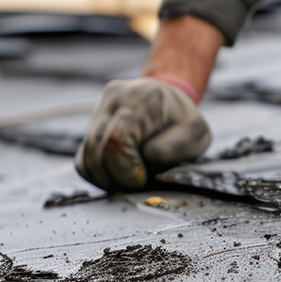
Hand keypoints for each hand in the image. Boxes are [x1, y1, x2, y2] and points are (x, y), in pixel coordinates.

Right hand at [75, 78, 210, 189]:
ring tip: (127, 182)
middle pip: (96, 148)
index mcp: (141, 99)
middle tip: (135, 184)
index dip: (125, 167)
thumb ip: (178, 145)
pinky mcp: (91, 127)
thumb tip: (147, 156)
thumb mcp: (197, 131)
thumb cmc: (182, 119)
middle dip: (114, 175)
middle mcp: (114, 101)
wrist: (167, 97)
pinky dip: (97, 175)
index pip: (117, 138)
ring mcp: (99, 112)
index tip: (140, 180)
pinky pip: (83, 159)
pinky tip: (116, 177)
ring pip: (87, 155)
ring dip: (105, 178)